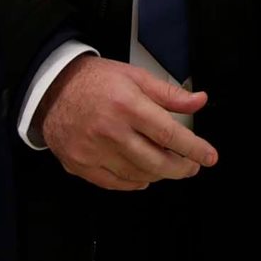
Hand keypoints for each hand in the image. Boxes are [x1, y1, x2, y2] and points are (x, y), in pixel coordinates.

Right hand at [35, 55, 217, 190]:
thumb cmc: (95, 81)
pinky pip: (115, 183)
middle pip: (156, 161)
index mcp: (127, 105)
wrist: (51, 90)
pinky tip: (144, 175)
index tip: (209, 156)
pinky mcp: (80, 165)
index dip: (193, 148)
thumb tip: (200, 101)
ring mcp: (93, 151)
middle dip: (181, 168)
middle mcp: (110, 131)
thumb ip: (169, 94)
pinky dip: (135, 182)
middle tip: (191, 166)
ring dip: (159, 174)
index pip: (169, 134)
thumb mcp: (136, 77)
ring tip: (169, 166)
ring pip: (138, 175)